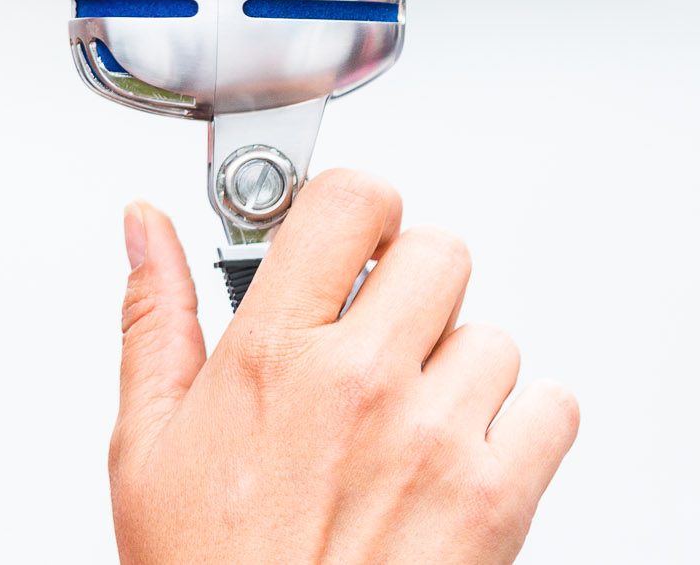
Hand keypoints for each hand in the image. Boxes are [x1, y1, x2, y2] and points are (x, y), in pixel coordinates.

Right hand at [110, 170, 577, 563]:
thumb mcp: (145, 443)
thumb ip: (156, 318)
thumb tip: (148, 228)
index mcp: (274, 355)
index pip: (350, 201)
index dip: (352, 211)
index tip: (342, 242)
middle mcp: (363, 383)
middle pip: (437, 250)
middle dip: (407, 283)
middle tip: (375, 333)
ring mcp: (439, 438)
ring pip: (493, 334)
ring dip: (458, 366)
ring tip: (407, 419)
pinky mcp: (500, 498)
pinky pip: (553, 407)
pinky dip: (520, 426)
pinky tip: (458, 456)